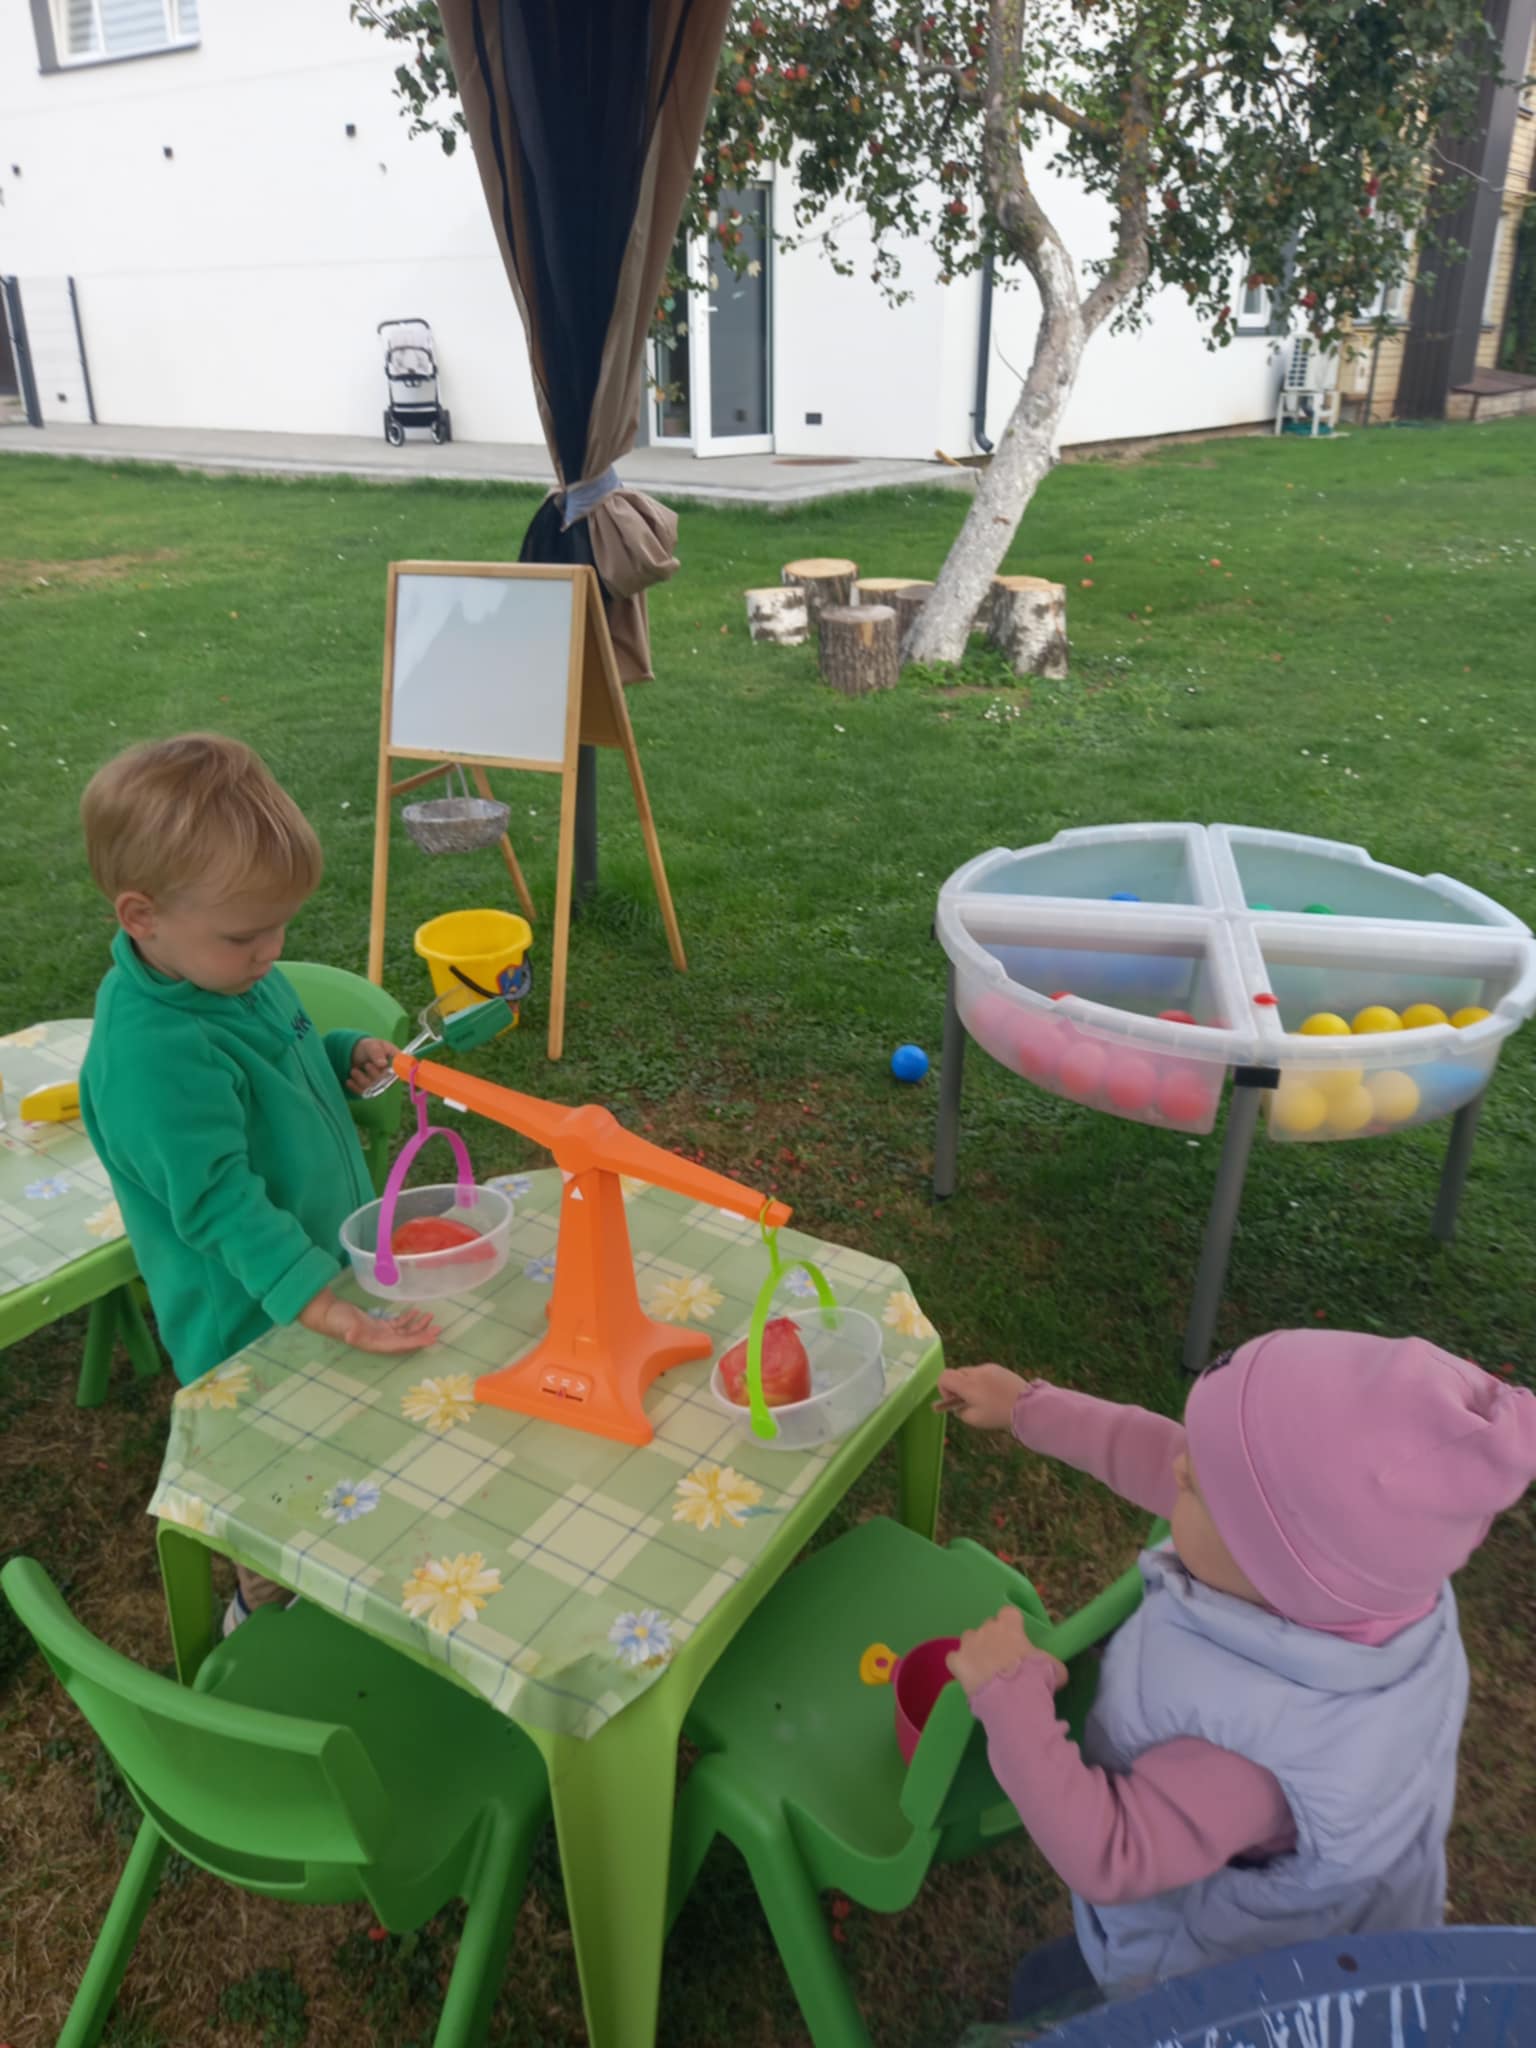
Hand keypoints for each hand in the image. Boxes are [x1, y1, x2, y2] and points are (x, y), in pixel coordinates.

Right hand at [299, 1286, 438, 1352]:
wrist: (325, 1313)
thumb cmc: (334, 1319)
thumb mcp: (343, 1325)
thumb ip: (350, 1330)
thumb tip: (353, 1336)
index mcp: (374, 1343)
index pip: (400, 1345)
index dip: (416, 1343)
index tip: (431, 1339)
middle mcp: (379, 1340)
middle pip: (406, 1340)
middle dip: (422, 1335)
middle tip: (438, 1328)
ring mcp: (379, 1332)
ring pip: (403, 1332)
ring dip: (418, 1326)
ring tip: (431, 1317)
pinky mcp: (377, 1324)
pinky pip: (396, 1323)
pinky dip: (407, 1319)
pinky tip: (416, 1312)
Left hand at [348, 1038, 397, 1095]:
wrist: (356, 1053)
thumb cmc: (369, 1047)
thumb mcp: (372, 1045)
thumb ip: (377, 1053)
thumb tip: (383, 1064)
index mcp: (396, 1061)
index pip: (401, 1070)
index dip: (395, 1072)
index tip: (384, 1069)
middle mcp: (390, 1074)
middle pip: (385, 1081)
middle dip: (374, 1074)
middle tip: (366, 1064)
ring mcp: (380, 1083)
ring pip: (373, 1087)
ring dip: (361, 1079)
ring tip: (354, 1070)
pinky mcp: (370, 1089)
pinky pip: (364, 1092)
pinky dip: (355, 1087)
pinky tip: (349, 1080)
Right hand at [934, 1363, 1028, 1430]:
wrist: (1026, 1406)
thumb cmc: (998, 1414)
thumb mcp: (974, 1420)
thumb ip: (960, 1412)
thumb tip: (958, 1406)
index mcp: (967, 1384)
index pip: (944, 1377)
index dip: (943, 1389)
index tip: (953, 1401)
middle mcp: (975, 1372)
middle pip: (957, 1374)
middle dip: (957, 1387)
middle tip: (968, 1402)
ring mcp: (988, 1368)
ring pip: (970, 1373)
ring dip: (970, 1384)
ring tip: (984, 1399)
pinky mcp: (999, 1368)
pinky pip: (983, 1372)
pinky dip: (982, 1381)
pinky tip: (994, 1394)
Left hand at [947, 1605, 1066, 1698]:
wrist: (1013, 1698)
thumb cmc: (1036, 1679)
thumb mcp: (1055, 1669)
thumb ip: (1051, 1663)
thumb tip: (1053, 1670)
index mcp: (1010, 1626)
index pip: (1008, 1613)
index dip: (1011, 1625)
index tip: (1016, 1638)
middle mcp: (987, 1629)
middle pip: (988, 1627)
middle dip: (993, 1639)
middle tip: (1002, 1659)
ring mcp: (969, 1644)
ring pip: (968, 1638)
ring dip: (974, 1649)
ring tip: (982, 1668)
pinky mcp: (957, 1662)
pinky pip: (953, 1659)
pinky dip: (959, 1665)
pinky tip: (966, 1677)